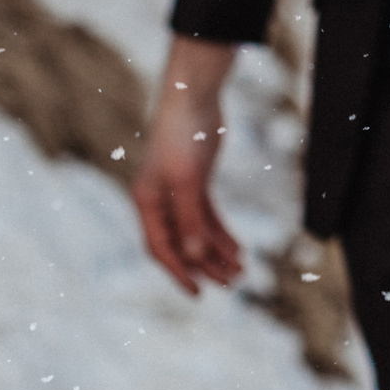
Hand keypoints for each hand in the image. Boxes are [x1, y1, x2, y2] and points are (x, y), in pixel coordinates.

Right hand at [132, 36, 243, 294]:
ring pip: (197, 232)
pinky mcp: (196, 183)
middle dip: (206, 265)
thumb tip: (192, 255)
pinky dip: (221, 233)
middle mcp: (159, 201)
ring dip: (218, 251)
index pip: (161, 248)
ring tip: (241, 271)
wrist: (195, 97)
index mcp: (147, 202)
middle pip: (181, 244)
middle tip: (233, 283)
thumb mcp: (188, 180)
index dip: (179, 272)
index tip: (199, 292)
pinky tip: (238, 248)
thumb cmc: (185, 135)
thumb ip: (189, 218)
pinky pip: (207, 217)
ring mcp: (177, 192)